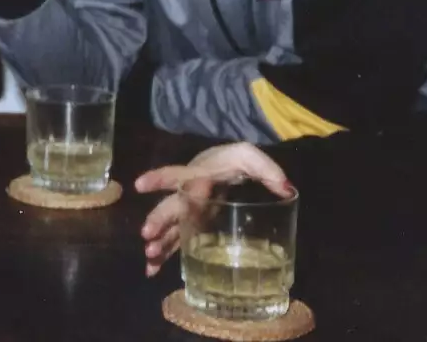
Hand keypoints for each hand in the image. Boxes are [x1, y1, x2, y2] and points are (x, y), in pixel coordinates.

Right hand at [134, 143, 292, 276]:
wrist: (224, 168)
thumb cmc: (234, 161)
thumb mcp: (250, 158)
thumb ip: (267, 170)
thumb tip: (286, 189)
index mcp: (199, 174)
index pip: (179, 175)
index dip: (160, 179)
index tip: (140, 184)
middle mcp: (188, 194)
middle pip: (172, 206)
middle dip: (159, 220)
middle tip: (147, 234)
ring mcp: (189, 212)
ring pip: (171, 227)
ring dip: (160, 241)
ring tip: (149, 255)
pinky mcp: (193, 226)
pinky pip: (176, 240)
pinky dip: (164, 255)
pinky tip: (152, 268)